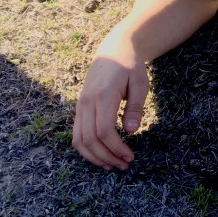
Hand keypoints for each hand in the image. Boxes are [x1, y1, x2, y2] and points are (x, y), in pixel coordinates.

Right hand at [72, 40, 148, 170]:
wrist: (113, 51)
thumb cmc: (130, 67)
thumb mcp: (140, 83)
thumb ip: (135, 107)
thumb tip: (131, 131)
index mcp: (103, 95)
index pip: (104, 131)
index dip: (116, 148)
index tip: (130, 156)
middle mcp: (87, 102)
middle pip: (90, 139)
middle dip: (107, 157)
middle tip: (124, 165)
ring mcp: (80, 106)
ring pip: (79, 140)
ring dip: (95, 157)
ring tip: (113, 165)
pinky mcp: (79, 109)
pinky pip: (77, 134)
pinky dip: (87, 149)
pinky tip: (101, 155)